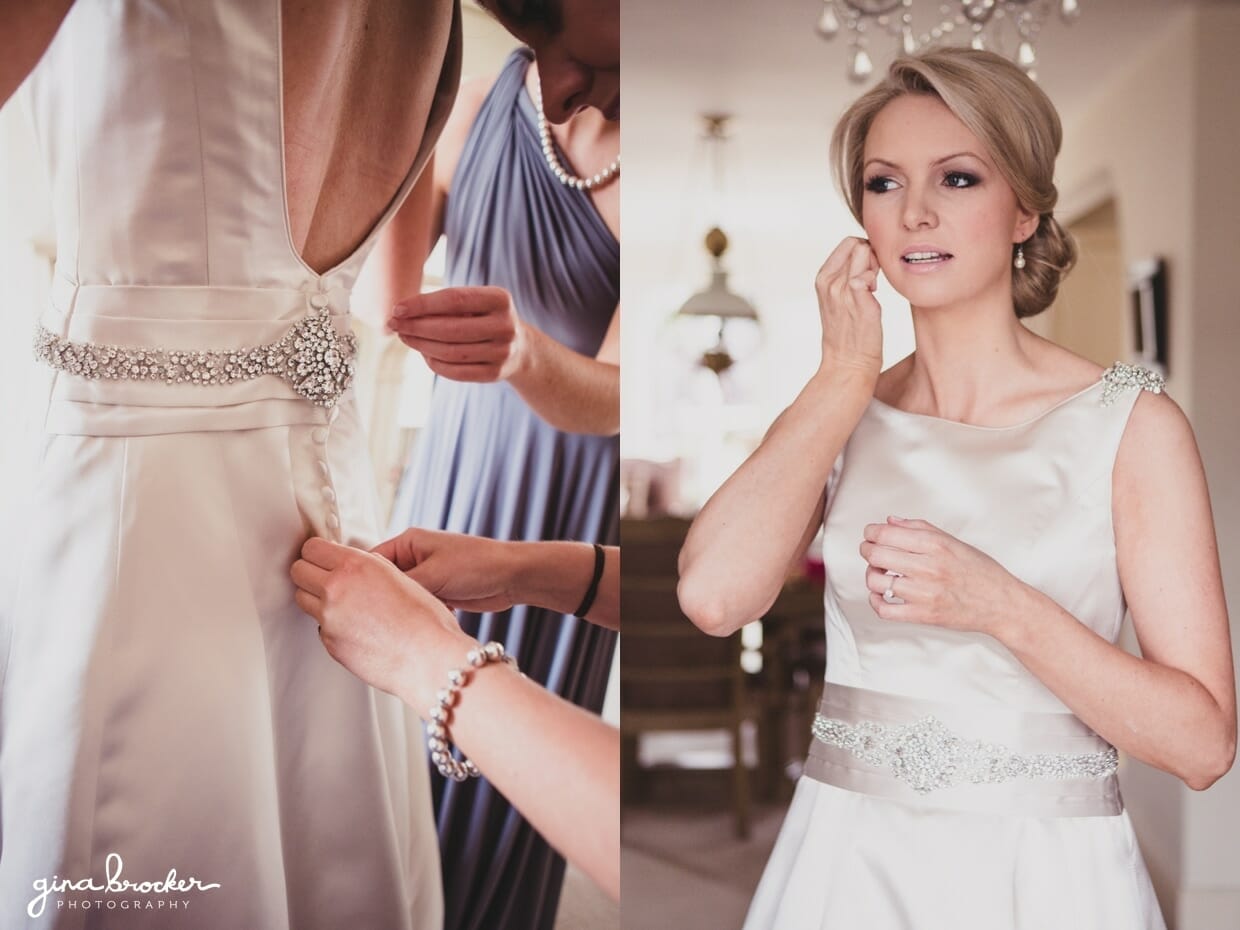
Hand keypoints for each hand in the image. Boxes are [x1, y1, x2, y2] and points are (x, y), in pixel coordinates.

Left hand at [291, 537, 475, 710]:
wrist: (428, 659)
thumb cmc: (424, 620)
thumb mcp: (399, 577)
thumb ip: (370, 568)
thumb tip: (355, 567)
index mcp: (356, 566)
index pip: (312, 548)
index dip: (317, 552)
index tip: (322, 557)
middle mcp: (337, 589)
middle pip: (298, 571)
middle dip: (309, 572)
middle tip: (324, 578)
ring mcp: (329, 619)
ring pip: (303, 599)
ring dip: (317, 599)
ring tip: (342, 605)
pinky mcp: (330, 644)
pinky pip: (321, 628)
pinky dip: (333, 626)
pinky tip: (357, 629)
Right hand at [371, 528, 519, 612]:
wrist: (512, 578)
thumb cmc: (477, 564)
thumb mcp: (431, 575)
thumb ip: (399, 587)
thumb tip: (372, 599)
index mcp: (408, 542)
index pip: (371, 561)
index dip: (361, 582)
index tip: (351, 602)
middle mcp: (416, 556)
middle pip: (385, 582)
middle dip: (385, 599)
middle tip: (377, 617)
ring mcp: (428, 574)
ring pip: (403, 597)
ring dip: (406, 609)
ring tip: (401, 621)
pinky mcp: (439, 591)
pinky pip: (418, 606)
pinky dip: (420, 614)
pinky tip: (421, 623)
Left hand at [387, 286, 528, 382]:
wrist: (520, 348)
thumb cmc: (485, 317)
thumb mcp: (475, 302)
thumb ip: (445, 303)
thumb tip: (401, 312)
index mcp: (500, 299)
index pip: (455, 300)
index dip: (422, 304)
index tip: (397, 308)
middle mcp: (505, 326)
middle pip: (450, 329)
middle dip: (416, 327)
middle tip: (394, 325)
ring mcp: (502, 352)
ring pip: (451, 352)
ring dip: (421, 345)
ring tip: (405, 337)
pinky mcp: (495, 374)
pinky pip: (456, 371)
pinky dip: (434, 362)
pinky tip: (423, 353)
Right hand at [813, 237, 882, 382]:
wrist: (847, 362)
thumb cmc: (848, 331)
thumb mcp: (837, 298)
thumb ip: (845, 275)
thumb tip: (866, 254)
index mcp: (822, 276)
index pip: (848, 242)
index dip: (863, 253)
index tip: (866, 274)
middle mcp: (828, 279)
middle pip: (858, 243)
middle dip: (870, 256)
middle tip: (871, 282)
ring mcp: (841, 287)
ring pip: (866, 251)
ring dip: (875, 268)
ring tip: (872, 291)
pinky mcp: (857, 296)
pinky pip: (871, 272)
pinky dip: (877, 281)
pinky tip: (874, 298)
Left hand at [858, 516, 1031, 638]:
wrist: (1002, 604)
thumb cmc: (980, 572)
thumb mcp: (954, 542)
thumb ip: (920, 529)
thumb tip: (890, 521)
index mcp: (936, 545)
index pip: (886, 533)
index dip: (871, 532)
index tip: (870, 535)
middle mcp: (928, 567)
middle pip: (876, 555)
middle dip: (866, 551)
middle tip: (870, 551)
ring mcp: (924, 593)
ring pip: (876, 581)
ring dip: (871, 575)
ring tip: (879, 573)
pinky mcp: (923, 615)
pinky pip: (884, 610)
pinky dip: (875, 601)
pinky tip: (881, 595)